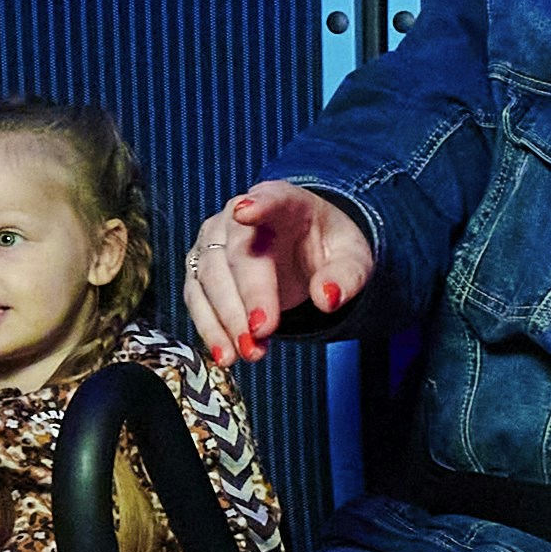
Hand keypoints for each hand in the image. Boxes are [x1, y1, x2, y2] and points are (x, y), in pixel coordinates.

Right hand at [185, 183, 374, 358]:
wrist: (305, 253)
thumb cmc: (327, 249)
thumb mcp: (352, 260)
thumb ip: (346, 277)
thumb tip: (328, 298)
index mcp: (284, 202)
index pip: (271, 199)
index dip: (258, 205)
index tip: (245, 212)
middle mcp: (239, 217)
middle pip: (236, 251)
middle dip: (247, 294)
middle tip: (261, 330)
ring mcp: (215, 241)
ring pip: (209, 277)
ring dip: (226, 319)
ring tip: (249, 351)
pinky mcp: (201, 269)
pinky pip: (198, 299)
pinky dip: (211, 329)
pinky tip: (227, 352)